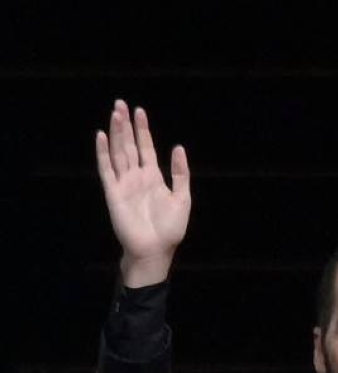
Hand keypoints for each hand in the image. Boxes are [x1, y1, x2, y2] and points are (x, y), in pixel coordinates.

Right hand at [96, 100, 190, 284]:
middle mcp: (136, 177)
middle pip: (129, 145)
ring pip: (118, 152)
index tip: (140, 111)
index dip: (142, 130)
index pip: (145, 148)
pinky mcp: (113, 193)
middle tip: (121, 104)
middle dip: (126, 125)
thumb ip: (180, 174)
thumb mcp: (182, 199)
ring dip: (116, 133)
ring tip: (115, 113)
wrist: (155, 251)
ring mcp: (124, 184)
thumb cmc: (170, 230)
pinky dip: (103, 153)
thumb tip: (178, 147)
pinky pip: (106, 170)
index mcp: (153, 178)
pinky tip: (102, 136)